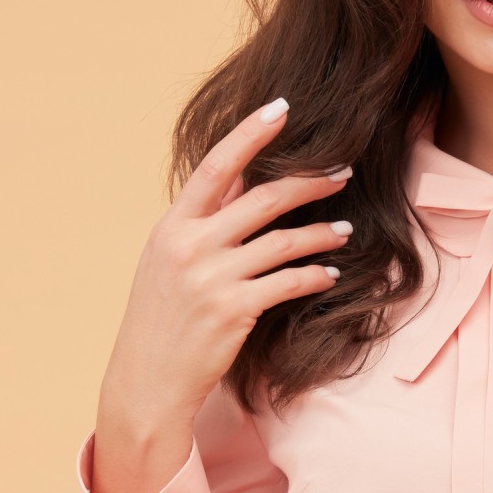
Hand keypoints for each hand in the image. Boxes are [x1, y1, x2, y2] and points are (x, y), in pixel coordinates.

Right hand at [92, 98, 352, 492]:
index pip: (214, 165)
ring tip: (345, 231)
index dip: (249, 134)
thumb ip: (201, 223)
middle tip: (342, 172)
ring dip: (321, 234)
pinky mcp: (235, 310)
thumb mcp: (167, 264)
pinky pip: (288, 282)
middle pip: (261, 198)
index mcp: (172, 227)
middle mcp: (190, 246)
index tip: (280, 109)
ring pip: (283, 242)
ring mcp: (212, 278)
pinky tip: (329, 274)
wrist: (147, 382)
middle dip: (308, 181)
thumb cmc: (161, 322)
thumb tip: (236, 180)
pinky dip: (314, 275)